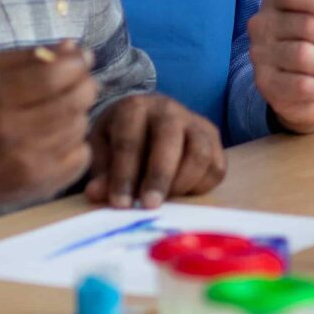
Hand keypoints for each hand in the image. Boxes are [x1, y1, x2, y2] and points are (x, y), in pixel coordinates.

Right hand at [0, 44, 97, 221]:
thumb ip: (27, 56)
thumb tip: (73, 47)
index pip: (55, 74)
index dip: (77, 62)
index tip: (80, 58)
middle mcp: (13, 131)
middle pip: (75, 100)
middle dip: (85, 84)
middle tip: (78, 82)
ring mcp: (29, 163)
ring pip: (80, 126)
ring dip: (77, 114)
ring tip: (59, 112)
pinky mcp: (40, 185)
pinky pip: (81, 156)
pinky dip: (76, 143)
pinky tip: (57, 138)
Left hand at [86, 94, 227, 208]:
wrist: (147, 116)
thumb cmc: (120, 135)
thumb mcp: (103, 148)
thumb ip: (102, 171)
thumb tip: (97, 194)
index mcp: (134, 108)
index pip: (129, 140)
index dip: (124, 174)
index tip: (120, 204)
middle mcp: (168, 110)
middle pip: (169, 140)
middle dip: (159, 177)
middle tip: (149, 206)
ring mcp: (195, 122)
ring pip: (200, 153)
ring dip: (183, 182)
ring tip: (166, 201)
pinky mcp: (213, 138)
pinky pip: (216, 166)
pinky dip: (201, 186)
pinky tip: (182, 194)